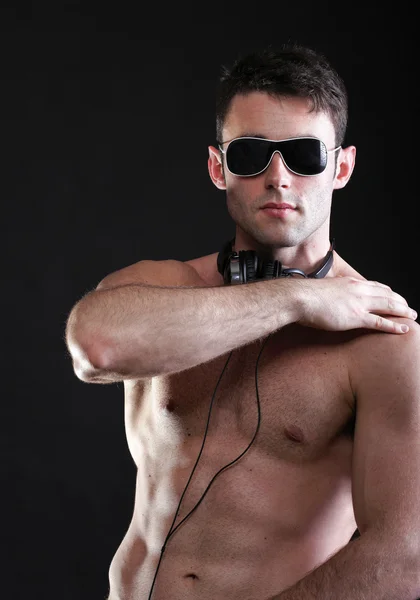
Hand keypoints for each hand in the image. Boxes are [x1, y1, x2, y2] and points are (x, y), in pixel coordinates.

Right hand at [297, 277, 416, 333]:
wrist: (300, 298)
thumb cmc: (305, 296)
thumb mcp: (323, 289)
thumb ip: (332, 293)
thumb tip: (330, 299)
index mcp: (350, 282)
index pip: (376, 286)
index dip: (388, 292)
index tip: (394, 297)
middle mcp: (358, 290)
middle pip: (387, 295)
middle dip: (400, 301)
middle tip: (409, 308)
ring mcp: (359, 303)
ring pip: (389, 306)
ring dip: (403, 311)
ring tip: (412, 316)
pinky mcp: (356, 317)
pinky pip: (381, 322)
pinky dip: (394, 325)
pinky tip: (403, 328)